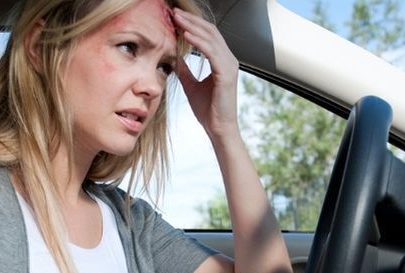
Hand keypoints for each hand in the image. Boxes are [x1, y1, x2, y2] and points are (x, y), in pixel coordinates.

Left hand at [172, 8, 239, 139]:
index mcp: (223, 61)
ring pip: (211, 38)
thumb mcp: (191, 85)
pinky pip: (211, 51)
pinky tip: (185, 35)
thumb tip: (174, 58)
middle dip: (191, 20)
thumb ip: (185, 70)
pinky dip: (198, 41)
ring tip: (176, 19)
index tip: (175, 18)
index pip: (208, 35)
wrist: (218, 129)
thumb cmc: (208, 111)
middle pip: (210, 31)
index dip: (192, 24)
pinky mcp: (226, 73)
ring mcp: (230, 66)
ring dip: (192, 26)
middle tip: (174, 12)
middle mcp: (229, 60)